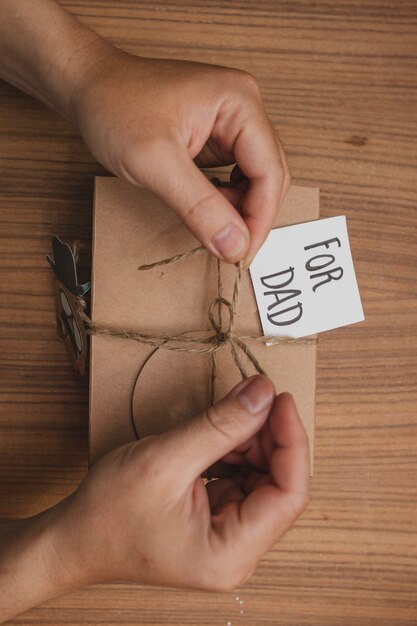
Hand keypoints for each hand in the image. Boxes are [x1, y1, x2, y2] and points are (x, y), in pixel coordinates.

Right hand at [56, 376, 308, 590]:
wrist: (75, 537)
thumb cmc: (109, 512)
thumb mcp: (166, 458)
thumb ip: (220, 425)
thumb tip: (262, 392)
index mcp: (230, 552)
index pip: (289, 495)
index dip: (292, 442)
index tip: (281, 400)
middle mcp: (237, 553)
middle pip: (280, 485)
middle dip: (269, 438)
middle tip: (252, 399)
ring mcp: (228, 539)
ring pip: (263, 480)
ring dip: (252, 443)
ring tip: (227, 418)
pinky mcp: (217, 522)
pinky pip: (242, 481)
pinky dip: (236, 453)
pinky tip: (219, 436)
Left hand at [69, 48, 290, 263]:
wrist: (87, 85)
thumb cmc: (113, 106)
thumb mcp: (155, 162)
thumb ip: (199, 206)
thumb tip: (234, 245)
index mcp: (240, 102)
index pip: (270, 171)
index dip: (260, 219)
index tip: (241, 254)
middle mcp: (243, 108)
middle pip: (269, 175)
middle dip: (252, 217)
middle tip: (231, 251)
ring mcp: (230, 122)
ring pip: (254, 179)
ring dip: (240, 211)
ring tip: (215, 231)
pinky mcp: (216, 136)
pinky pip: (235, 176)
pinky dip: (226, 201)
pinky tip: (208, 213)